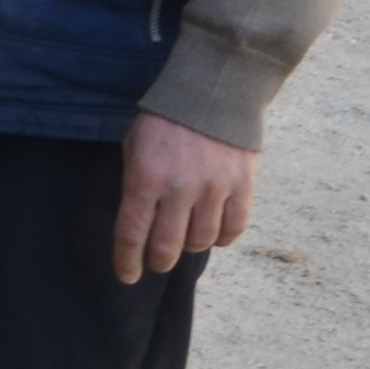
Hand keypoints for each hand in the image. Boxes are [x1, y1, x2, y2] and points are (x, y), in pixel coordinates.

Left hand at [114, 112, 254, 285]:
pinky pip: (233, 228)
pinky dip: (222, 238)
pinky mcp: (242, 185)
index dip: (127, 261)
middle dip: (158, 261)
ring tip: (184, 238)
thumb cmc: (164, 120)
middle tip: (156, 262)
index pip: (132, 234)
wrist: (212, 91)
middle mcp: (180, 188)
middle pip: (167, 246)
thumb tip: (138, 224)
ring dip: (189, 246)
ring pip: (201, 241)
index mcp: (145, 177)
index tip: (127, 276)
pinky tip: (213, 232)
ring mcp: (214, 188)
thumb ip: (135, 184)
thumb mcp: (134, 146)